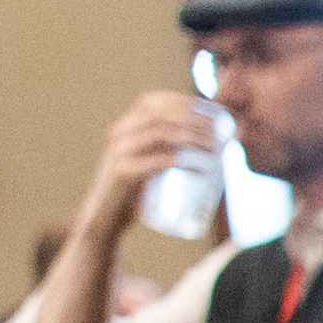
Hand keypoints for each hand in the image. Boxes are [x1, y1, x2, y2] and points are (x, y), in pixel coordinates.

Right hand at [81, 91, 218, 235]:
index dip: (181, 101)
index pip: (150, 102)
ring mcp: (119, 153)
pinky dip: (182, 161)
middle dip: (193, 120)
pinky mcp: (122, 173)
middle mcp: (119, 135)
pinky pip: (156, 162)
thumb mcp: (146, 166)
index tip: (209, 112)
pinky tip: (200, 166)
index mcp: (123, 129)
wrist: (104, 221)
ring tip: (214, 149)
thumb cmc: (133, 195)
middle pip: (160, 116)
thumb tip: (209, 150)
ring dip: (191, 138)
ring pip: (159, 134)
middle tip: (219, 134)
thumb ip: (164, 155)